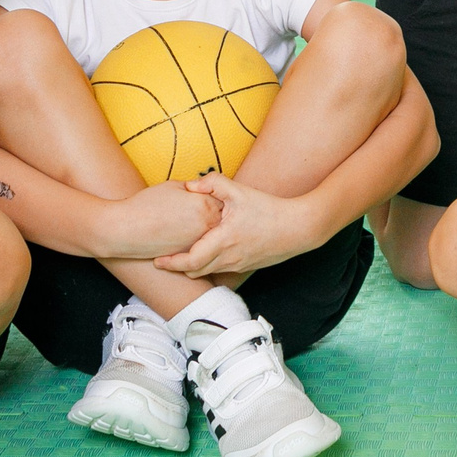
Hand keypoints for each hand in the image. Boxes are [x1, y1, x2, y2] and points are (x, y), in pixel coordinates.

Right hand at [110, 181, 219, 259]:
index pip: (222, 197)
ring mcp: (200, 243)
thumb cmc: (147, 204)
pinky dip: (198, 240)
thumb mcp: (174, 186)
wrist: (126, 230)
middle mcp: (207, 225)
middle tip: (201, 209)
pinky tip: (183, 233)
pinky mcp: (189, 255)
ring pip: (213, 234)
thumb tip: (204, 191)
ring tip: (190, 221)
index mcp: (205, 204)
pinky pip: (201, 245)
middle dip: (215, 212)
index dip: (214, 195)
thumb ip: (195, 189)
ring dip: (208, 228)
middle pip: (221, 217)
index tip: (208, 194)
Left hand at [155, 175, 322, 276]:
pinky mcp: (246, 266)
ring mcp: (238, 265)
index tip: (157, 260)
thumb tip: (189, 186)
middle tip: (163, 259)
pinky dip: (208, 266)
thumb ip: (212, 184)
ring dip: (192, 267)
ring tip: (181, 256)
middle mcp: (228, 258)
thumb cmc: (269, 209)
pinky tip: (206, 253)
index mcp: (223, 242)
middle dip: (178, 267)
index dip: (170, 263)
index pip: (189, 261)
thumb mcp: (240, 191)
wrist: (299, 228)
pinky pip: (221, 270)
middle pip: (194, 272)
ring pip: (207, 272)